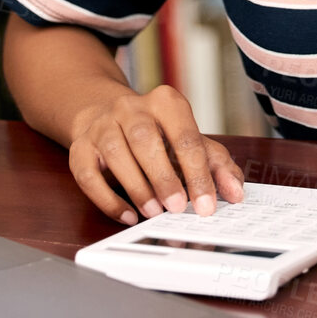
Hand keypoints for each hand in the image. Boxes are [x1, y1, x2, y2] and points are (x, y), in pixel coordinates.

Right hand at [67, 83, 244, 224]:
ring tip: (154, 212)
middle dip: (163, 177)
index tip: (206, 205)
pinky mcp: (80, 146)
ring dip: (136, 186)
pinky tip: (127, 215)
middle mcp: (131, 107)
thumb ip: (216, 164)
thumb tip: (236, 192)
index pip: (184, 136)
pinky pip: (88, 173)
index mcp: (165, 102)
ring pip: (116, 153)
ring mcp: (102, 125)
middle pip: (145, 139)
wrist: (107, 115)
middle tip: (177, 208)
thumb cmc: (157, 133)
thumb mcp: (190, 141)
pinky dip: (107, 199)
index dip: (197, 173)